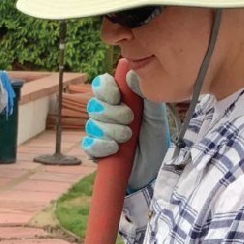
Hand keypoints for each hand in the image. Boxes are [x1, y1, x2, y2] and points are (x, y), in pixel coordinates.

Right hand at [82, 71, 169, 191]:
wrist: (155, 170)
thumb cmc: (155, 140)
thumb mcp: (155, 117)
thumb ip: (145, 95)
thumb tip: (131, 73)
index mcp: (119, 101)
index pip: (101, 85)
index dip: (104, 88)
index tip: (116, 96)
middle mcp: (106, 115)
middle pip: (94, 105)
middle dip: (112, 113)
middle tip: (130, 120)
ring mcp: (99, 134)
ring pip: (92, 125)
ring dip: (110, 130)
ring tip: (127, 138)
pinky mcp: (97, 152)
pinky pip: (88, 144)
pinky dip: (101, 146)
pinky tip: (114, 148)